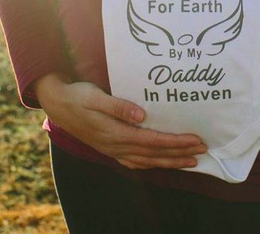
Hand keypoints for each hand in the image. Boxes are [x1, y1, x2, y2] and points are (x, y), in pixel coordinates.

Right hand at [34, 74, 205, 169]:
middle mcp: (115, 145)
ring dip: (169, 161)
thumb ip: (118, 106)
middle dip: (179, 153)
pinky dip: (152, 163)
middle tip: (202, 150)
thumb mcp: (96, 96)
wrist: (57, 103)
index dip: (175, 142)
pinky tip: (161, 162)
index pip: (152, 141)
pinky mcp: (109, 148)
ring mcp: (112, 149)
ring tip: (190, 160)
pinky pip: (135, 161)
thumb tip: (142, 115)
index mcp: (115, 133)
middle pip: (153, 154)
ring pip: (146, 161)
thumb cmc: (78, 96)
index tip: (195, 140)